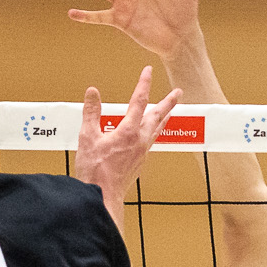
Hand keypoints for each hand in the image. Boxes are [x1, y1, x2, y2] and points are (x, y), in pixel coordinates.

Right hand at [74, 67, 181, 218]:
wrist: (103, 195)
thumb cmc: (94, 169)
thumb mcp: (87, 137)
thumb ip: (91, 113)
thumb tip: (93, 92)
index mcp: (128, 131)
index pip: (139, 101)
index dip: (144, 84)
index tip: (148, 71)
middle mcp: (140, 141)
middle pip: (157, 116)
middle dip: (168, 102)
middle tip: (178, 92)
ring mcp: (142, 153)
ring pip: (157, 130)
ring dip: (165, 117)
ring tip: (171, 111)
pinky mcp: (140, 163)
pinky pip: (151, 142)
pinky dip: (154, 132)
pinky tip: (151, 134)